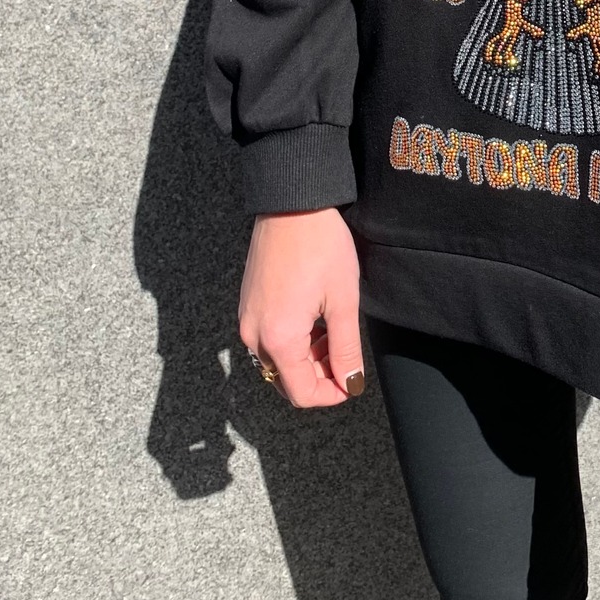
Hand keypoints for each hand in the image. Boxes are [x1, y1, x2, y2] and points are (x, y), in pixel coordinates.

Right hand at [238, 208, 364, 407]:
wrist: (291, 204)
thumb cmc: (319, 245)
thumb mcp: (342, 301)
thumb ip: (346, 349)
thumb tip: (350, 383)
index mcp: (278, 338)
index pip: (301, 393)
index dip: (331, 394)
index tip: (351, 383)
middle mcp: (254, 334)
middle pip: (286, 380)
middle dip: (319, 375)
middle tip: (345, 351)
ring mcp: (247, 318)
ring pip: (278, 361)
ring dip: (306, 357)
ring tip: (331, 329)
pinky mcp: (247, 304)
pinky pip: (268, 339)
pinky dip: (292, 340)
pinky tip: (314, 317)